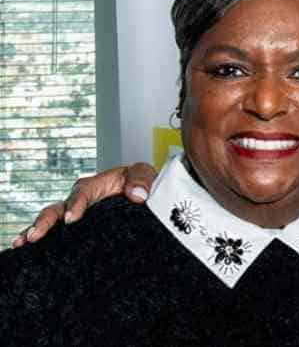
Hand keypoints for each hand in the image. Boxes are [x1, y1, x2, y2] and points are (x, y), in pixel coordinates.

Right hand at [11, 162, 156, 247]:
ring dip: (36, 232)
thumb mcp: (144, 174)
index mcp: (95, 185)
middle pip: (58, 209)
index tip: (72, 218)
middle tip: (36, 235)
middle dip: (46, 221)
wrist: (145, 200)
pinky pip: (56, 237)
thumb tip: (138, 194)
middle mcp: (79, 202)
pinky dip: (41, 244)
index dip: (76, 204)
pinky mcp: (76, 233)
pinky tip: (27, 252)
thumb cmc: (140, 184)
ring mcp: (75, 218)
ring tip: (25, 243)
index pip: (82, 192)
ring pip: (51, 223)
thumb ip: (141, 179)